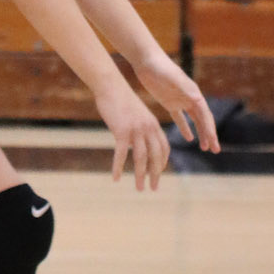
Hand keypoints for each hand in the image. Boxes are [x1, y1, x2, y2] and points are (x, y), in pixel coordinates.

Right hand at [93, 75, 169, 189]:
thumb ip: (140, 125)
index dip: (162, 162)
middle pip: (156, 156)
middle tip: (154, 188)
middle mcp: (148, 128)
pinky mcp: (121, 131)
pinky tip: (116, 178)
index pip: (163, 148)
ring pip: (141, 158)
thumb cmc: (120, 98)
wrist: (110, 85)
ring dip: (141, 176)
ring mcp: (136, 130)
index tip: (158, 173)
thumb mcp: (136, 112)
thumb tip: (139, 139)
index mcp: (153, 124)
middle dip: (156, 174)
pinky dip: (118, 167)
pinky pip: (121, 154)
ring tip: (140, 188)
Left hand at [134, 48, 219, 152]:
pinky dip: (185, 128)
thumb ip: (185, 88)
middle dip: (210, 134)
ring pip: (194, 120)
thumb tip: (199, 99)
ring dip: (201, 133)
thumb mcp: (173, 78)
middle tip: (215, 150)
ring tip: (205, 148)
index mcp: (193, 93)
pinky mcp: (169, 102)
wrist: (146, 60)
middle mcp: (190, 97)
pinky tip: (188, 138)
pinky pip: (180, 118)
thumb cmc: (160, 67)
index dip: (210, 129)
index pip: (205, 115)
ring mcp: (180, 100)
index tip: (213, 143)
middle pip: (203, 119)